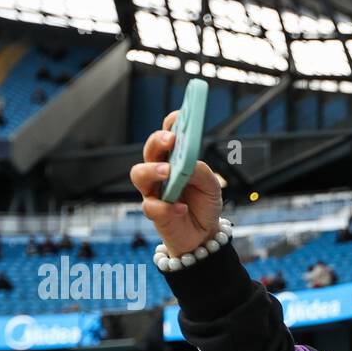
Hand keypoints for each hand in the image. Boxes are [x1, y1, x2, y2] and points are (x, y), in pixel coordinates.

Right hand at [129, 109, 222, 257]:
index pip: (168, 135)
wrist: (204, 235)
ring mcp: (154, 190)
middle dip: (158, 141)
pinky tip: (182, 208)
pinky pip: (151, 206)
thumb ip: (201, 172)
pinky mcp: (154, 211)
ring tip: (168, 171)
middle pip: (150, 150)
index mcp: (175, 159)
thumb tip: (189, 164)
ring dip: (152, 170)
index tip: (180, 115)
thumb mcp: (212, 186)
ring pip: (139, 174)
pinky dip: (167, 207)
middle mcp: (160, 170)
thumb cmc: (205, 204)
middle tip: (170, 139)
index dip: (172, 123)